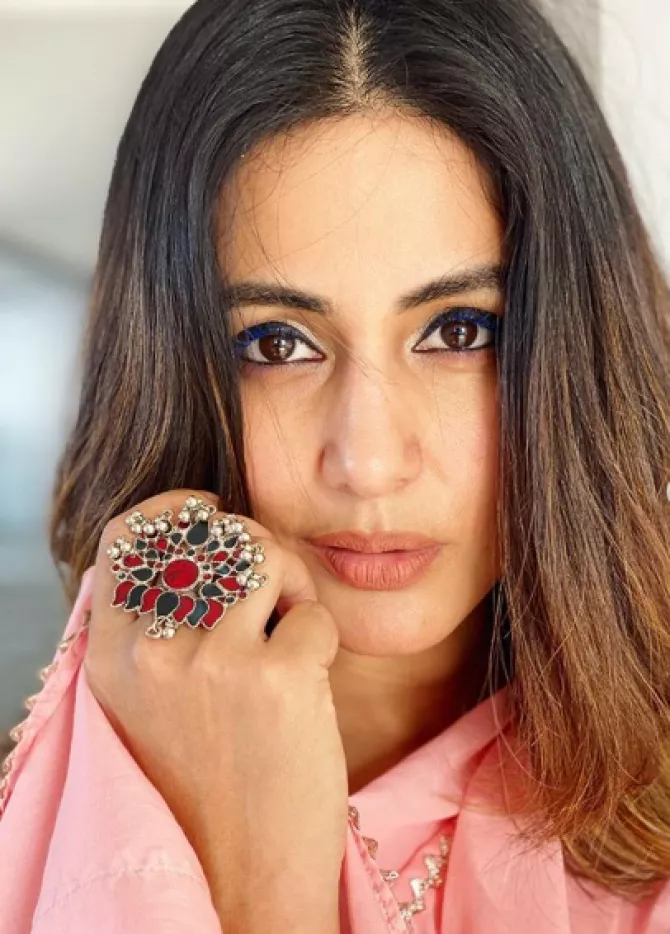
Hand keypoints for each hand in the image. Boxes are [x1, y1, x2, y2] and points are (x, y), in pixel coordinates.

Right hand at [84, 489, 346, 930]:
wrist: (242, 880)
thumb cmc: (204, 789)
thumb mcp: (146, 708)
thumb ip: (154, 632)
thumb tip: (197, 551)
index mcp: (111, 655)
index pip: (128, 538)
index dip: (173, 510)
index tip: (209, 510)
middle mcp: (153, 649)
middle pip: (211, 539)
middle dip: (254, 546)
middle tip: (275, 586)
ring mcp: (213, 659)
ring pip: (266, 559)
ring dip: (294, 584)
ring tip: (293, 628)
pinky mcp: (276, 675)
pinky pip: (314, 614)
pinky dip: (322, 636)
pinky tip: (310, 681)